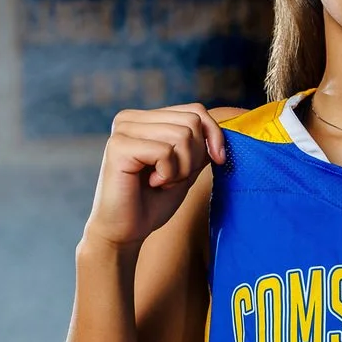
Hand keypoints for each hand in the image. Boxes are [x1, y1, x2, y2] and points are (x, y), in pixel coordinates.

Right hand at [83, 104, 227, 250]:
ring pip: (182, 135)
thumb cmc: (152, 202)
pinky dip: (168, 174)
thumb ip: (199, 146)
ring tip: (161, 181)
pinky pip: (165, 151)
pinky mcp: (118, 146)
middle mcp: (130, 118)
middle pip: (192, 122)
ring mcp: (122, 130)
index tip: (218, 160)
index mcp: (144, 118)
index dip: (213, 136)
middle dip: (194, 157)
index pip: (195, 110)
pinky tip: (152, 183)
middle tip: (173, 178)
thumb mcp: (185, 168)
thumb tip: (222, 131)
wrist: (125, 231)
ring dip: (181, 168)